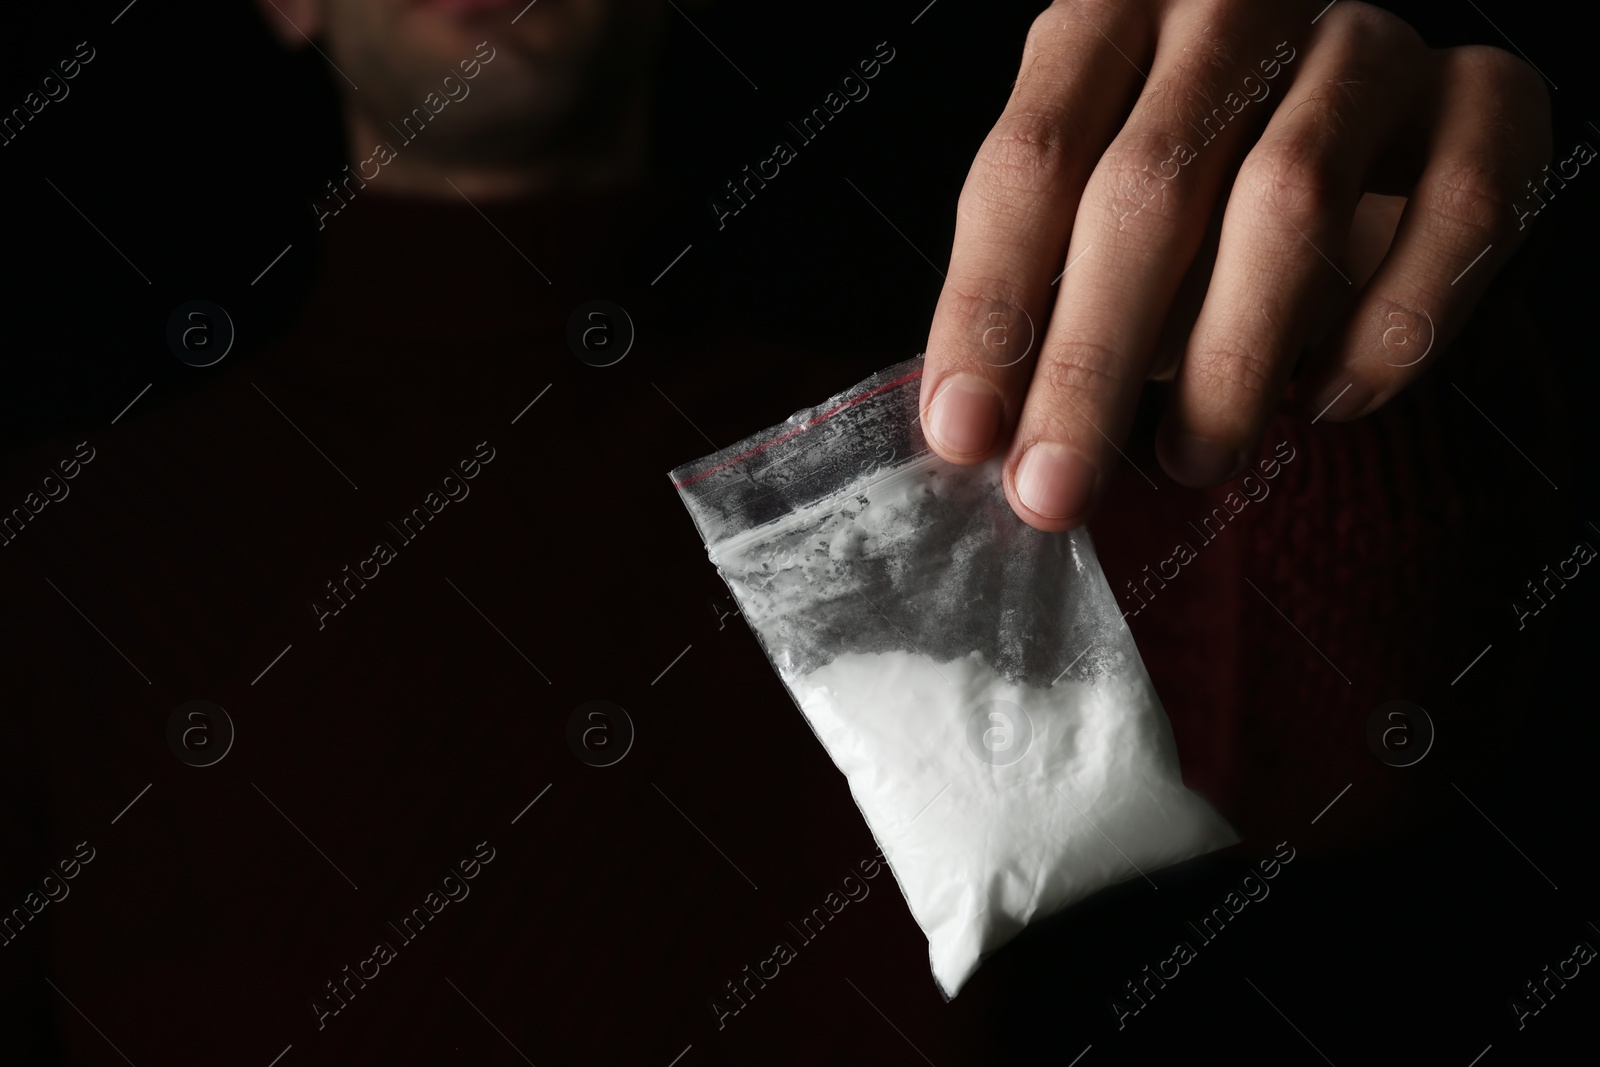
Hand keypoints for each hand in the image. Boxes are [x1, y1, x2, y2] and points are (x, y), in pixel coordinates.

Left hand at [919, 0, 1550, 530]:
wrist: (1351, 119)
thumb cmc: (1186, 189)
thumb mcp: (1084, 211)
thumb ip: (1036, 291)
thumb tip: (977, 429)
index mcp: (1109, 13)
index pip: (1028, 162)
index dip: (990, 304)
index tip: (962, 434)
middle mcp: (1234, 5)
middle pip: (1150, 187)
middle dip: (1090, 363)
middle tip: (1055, 491)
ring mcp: (1365, 42)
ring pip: (1293, 200)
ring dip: (1231, 360)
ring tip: (1191, 460)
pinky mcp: (1483, 96)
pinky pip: (1456, 213)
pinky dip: (1388, 328)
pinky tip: (1328, 402)